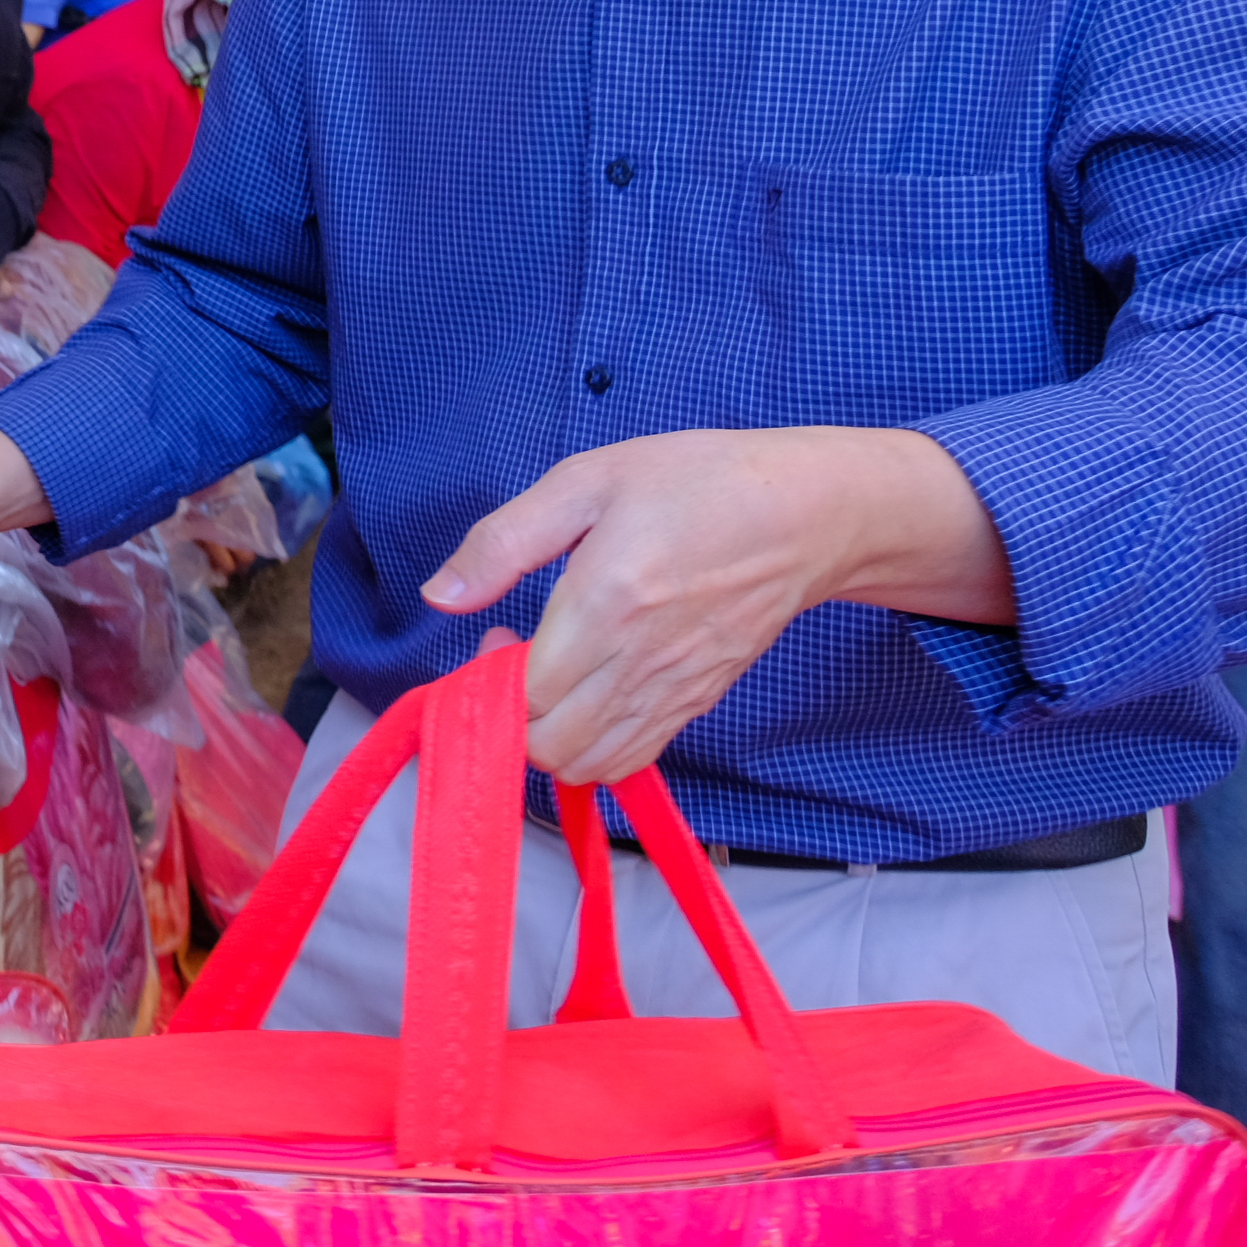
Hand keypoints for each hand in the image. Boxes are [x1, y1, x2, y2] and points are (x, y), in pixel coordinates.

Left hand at [422, 426, 1013, 788]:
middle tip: (516, 662)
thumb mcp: (588, 481)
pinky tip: (588, 696)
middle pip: (550, 746)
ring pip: (591, 765)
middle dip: (511, 717)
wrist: (805, 513)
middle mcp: (642, 660)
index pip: (526, 695)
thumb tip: (441, 594)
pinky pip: (634, 759)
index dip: (490, 679)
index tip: (497, 635)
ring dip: (549, 739)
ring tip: (550, 682)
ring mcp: (675, 689)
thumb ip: (505, 541)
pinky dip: (595, 748)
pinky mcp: (698, 701)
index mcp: (608, 601)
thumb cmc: (697, 483)